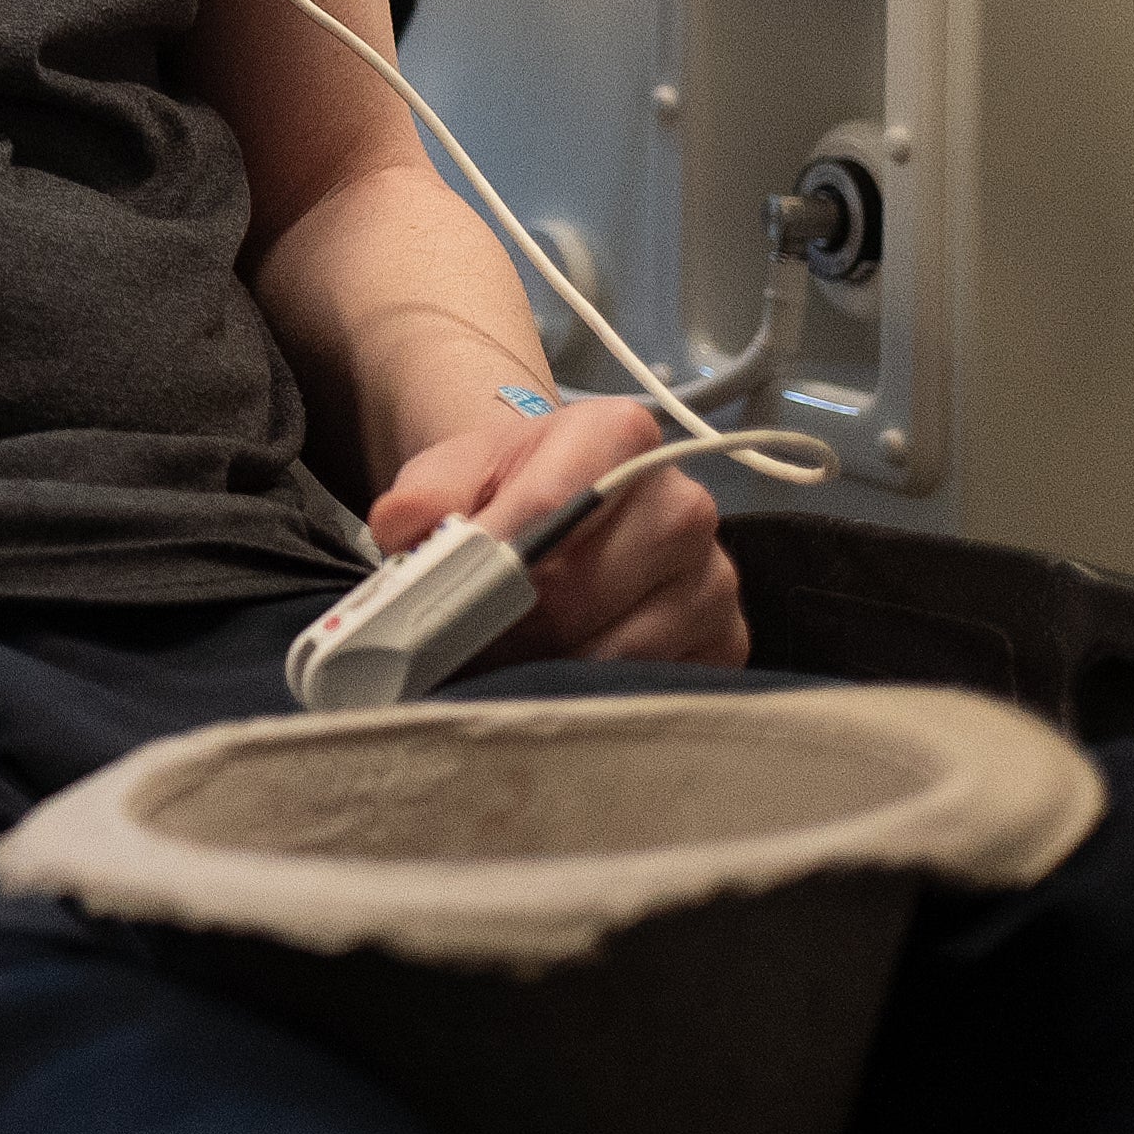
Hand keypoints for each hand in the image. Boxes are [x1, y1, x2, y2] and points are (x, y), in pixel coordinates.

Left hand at [365, 396, 744, 669]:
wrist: (560, 506)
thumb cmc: (509, 490)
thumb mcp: (456, 470)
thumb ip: (423, 494)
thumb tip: (406, 531)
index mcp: (621, 437)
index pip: (553, 505)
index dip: (490, 561)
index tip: (444, 599)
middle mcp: (684, 504)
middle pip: (582, 588)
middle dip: (509, 626)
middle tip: (460, 646)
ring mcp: (714, 578)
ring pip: (617, 651)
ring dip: (545, 669)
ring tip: (501, 664)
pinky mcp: (727, 643)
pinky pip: (655, 687)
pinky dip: (596, 696)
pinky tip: (557, 681)